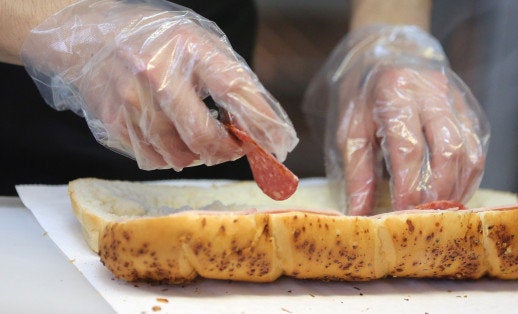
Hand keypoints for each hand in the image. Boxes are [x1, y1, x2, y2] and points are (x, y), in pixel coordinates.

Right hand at [21, 0, 296, 169]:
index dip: (262, 126)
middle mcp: (157, 77)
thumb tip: (262, 126)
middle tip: (236, 146)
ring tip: (202, 137)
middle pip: (205, 138)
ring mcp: (132, 103)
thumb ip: (231, 79)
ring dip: (200, 155)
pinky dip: (171, 156)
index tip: (280, 145)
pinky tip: (173, 137)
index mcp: (189, 49)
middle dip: (229, 151)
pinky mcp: (114, 124)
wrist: (91, 37)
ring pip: (179, 157)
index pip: (236, 93)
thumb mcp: (201, 43)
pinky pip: (154, 159)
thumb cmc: (157, 41)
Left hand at [304, 25, 488, 214]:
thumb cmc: (365, 94)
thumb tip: (361, 215)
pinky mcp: (470, 109)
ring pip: (470, 152)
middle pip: (448, 151)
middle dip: (438, 193)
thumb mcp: (351, 128)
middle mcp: (431, 94)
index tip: (402, 215)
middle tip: (424, 219)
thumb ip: (358, 173)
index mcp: (395, 94)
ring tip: (440, 212)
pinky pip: (478, 149)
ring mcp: (456, 100)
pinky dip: (467, 178)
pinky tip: (451, 194)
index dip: (409, 187)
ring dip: (457, 189)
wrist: (390, 52)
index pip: (409, 148)